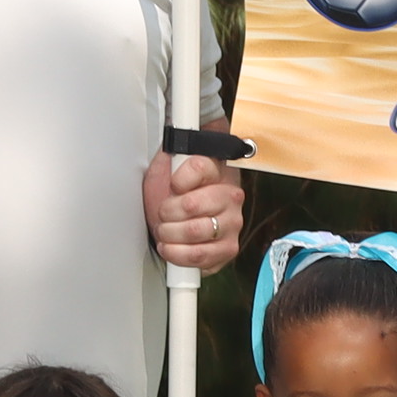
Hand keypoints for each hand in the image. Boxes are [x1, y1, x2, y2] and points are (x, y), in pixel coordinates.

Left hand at [140, 148, 243, 273]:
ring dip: (170, 234)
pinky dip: (178, 255)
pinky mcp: (228, 249)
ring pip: (194, 231)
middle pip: (191, 204)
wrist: (180, 219)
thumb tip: (173, 140)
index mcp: (217, 171)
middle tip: (163, 213)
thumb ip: (171, 156)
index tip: (172, 184)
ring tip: (166, 231)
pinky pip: (200, 256)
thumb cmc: (174, 193)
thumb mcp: (166, 167)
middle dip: (167, 212)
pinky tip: (173, 246)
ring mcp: (232, 224)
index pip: (198, 167)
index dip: (177, 179)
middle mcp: (231, 197)